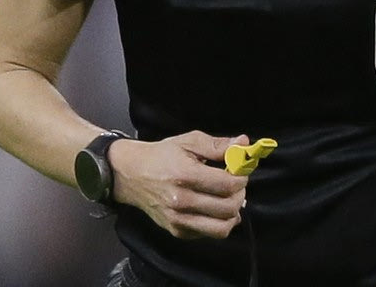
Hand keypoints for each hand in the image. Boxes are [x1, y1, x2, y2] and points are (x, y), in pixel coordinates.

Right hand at [110, 131, 248, 239]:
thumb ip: (218, 144)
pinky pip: (208, 234)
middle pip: (228, 208)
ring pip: (222, 229)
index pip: (228, 185)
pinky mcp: (176, 231)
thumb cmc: (161, 155)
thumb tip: (244, 144)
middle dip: (240, 195)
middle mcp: (181, 201)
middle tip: (235, 184)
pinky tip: (215, 208)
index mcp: (185, 175)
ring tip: (228, 199)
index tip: (240, 171)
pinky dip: (218, 223)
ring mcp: (178, 220)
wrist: (131, 174)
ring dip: (233, 213)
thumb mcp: (189, 141)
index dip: (241, 178)